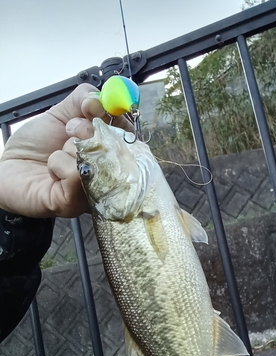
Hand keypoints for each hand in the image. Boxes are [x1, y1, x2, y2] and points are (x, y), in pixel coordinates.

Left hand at [0, 83, 131, 217]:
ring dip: (69, 148)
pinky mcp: (77, 203)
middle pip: (117, 146)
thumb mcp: (62, 114)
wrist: (8, 170)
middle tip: (69, 131)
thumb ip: (84, 99)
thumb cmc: (35, 147)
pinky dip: (57, 164)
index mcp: (108, 152)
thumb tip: (101, 101)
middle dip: (86, 128)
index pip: (130, 135)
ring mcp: (94, 191)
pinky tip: (51, 171)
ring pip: (96, 159)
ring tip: (57, 155)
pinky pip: (76, 174)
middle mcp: (107, 174)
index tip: (94, 109)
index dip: (116, 118)